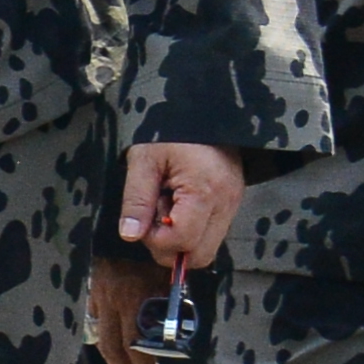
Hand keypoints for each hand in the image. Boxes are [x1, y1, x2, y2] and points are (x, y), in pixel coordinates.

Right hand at [88, 251, 173, 363]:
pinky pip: (95, 320)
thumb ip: (170, 293)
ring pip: (102, 338)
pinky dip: (103, 336)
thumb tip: (182, 317)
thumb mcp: (165, 269)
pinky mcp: (89, 290)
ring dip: (115, 362)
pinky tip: (112, 345)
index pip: (138, 345)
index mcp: (135, 299)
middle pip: (116, 349)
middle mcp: (114, 302)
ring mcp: (98, 297)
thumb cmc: (147, 246)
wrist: (118, 224)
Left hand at [115, 141, 243, 274]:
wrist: (201, 108)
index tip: (144, 220)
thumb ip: (136, 200)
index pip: (182, 241)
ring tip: (167, 205)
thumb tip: (130, 236)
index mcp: (205, 191)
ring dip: (181, 238)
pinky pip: (211, 233)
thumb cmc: (170, 130)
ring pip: (207, 248)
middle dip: (170, 247)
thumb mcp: (144, 159)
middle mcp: (226, 203)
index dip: (157, 240)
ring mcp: (233, 204)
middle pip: (200, 255)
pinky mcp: (232, 202)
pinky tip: (178, 204)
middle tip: (154, 216)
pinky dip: (191, 229)